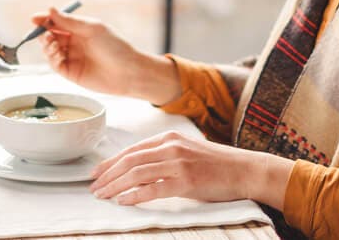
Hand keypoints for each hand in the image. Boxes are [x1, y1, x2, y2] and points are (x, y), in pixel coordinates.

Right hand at [32, 8, 178, 102]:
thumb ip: (69, 21)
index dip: (44, 20)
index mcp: (80, 29)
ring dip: (46, 45)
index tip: (34, 18)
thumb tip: (50, 9)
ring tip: (52, 42)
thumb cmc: (115, 46)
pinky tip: (56, 54)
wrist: (128, 71)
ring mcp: (72, 58)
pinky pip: (55, 64)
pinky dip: (51, 58)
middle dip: (43, 33)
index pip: (57, 22)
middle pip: (50, 36)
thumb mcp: (91, 28)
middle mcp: (74, 43)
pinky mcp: (71, 73)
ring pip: (50, 50)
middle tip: (44, 32)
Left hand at [88, 130, 292, 208]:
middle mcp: (171, 146)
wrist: (245, 170)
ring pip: (137, 173)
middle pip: (130, 160)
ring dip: (115, 185)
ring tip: (103, 195)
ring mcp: (179, 163)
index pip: (132, 149)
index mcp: (169, 137)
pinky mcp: (187, 181)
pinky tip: (123, 201)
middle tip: (93, 186)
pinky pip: (154, 188)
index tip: (97, 172)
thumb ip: (164, 155)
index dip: (111, 161)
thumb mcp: (187, 151)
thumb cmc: (217, 164)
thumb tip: (139, 167)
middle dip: (107, 174)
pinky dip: (135, 195)